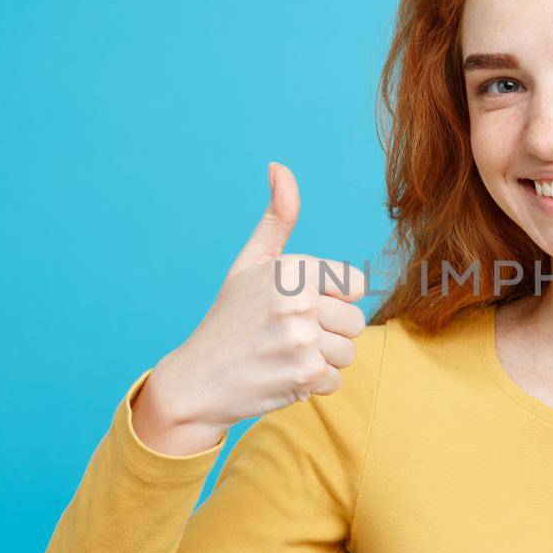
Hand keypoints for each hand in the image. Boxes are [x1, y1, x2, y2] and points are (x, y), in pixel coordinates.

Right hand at [132, 162, 368, 454]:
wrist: (197, 380)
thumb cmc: (230, 319)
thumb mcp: (250, 263)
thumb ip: (276, 218)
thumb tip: (279, 167)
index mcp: (291, 267)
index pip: (355, 284)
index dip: (331, 298)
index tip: (300, 306)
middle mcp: (297, 299)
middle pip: (355, 322)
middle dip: (328, 333)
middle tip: (287, 336)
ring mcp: (302, 338)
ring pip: (348, 353)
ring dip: (321, 360)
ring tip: (284, 355)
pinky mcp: (303, 374)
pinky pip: (336, 380)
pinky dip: (312, 385)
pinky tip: (281, 376)